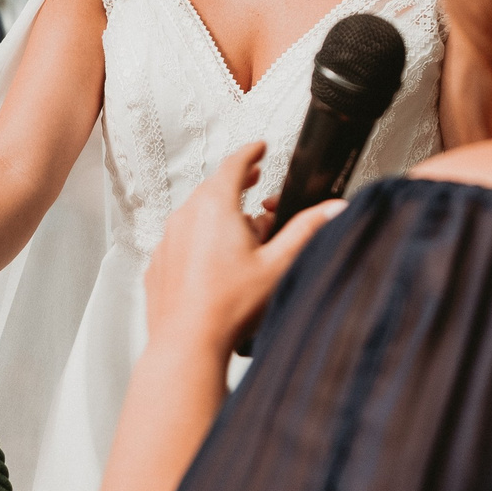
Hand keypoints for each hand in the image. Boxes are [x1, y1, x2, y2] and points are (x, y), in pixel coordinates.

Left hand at [143, 144, 341, 352]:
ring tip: (242, 232)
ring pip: (195, 214)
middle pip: (213, 188)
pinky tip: (216, 262)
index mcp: (215, 208)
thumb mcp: (278, 264)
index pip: (234, 164)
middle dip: (237, 182)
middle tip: (253, 180)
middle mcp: (186, 217)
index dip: (250, 152)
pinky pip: (181, 240)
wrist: (187, 343)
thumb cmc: (229, 307)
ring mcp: (168, 239)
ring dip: (218, 214)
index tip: (258, 147)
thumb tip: (332, 209)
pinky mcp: (159, 262)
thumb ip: (306, 230)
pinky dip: (198, 240)